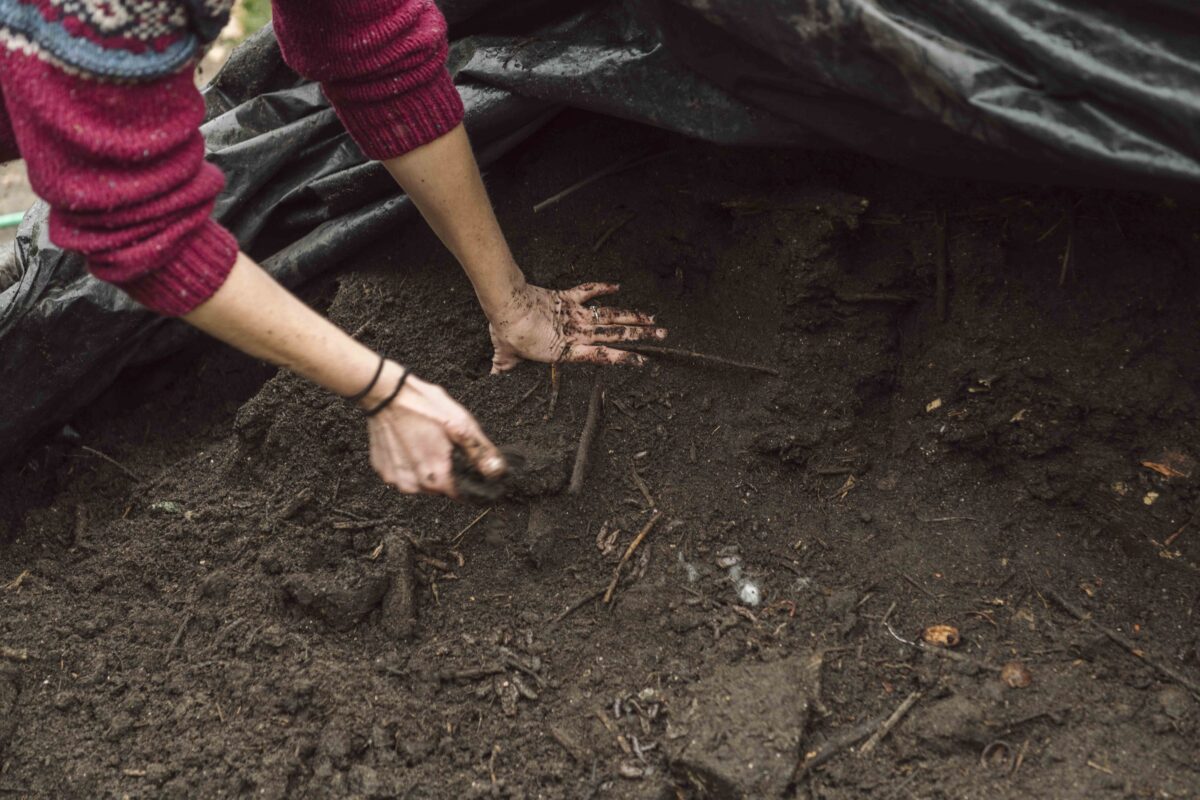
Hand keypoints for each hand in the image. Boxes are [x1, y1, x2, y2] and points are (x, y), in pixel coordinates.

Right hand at [364, 363, 504, 497]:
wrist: (386, 393)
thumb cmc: (423, 405)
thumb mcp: (461, 424)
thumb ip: (480, 452)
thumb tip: (498, 472)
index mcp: (435, 476)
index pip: (462, 496)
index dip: (471, 484)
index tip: (472, 469)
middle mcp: (413, 484)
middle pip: (442, 489)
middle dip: (449, 472)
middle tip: (446, 446)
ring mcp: (395, 478)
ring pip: (423, 483)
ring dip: (429, 468)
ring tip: (427, 442)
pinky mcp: (383, 469)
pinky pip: (405, 474)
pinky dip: (411, 464)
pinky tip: (411, 443)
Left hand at [488, 282, 665, 373]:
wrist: (505, 303)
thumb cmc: (507, 331)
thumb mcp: (506, 355)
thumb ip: (505, 365)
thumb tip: (493, 376)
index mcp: (566, 349)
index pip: (601, 355)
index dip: (623, 358)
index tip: (642, 361)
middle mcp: (576, 332)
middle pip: (615, 334)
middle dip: (641, 335)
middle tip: (663, 335)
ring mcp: (573, 314)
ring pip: (610, 316)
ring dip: (632, 317)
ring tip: (653, 318)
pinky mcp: (566, 298)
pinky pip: (588, 291)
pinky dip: (602, 287)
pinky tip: (618, 286)